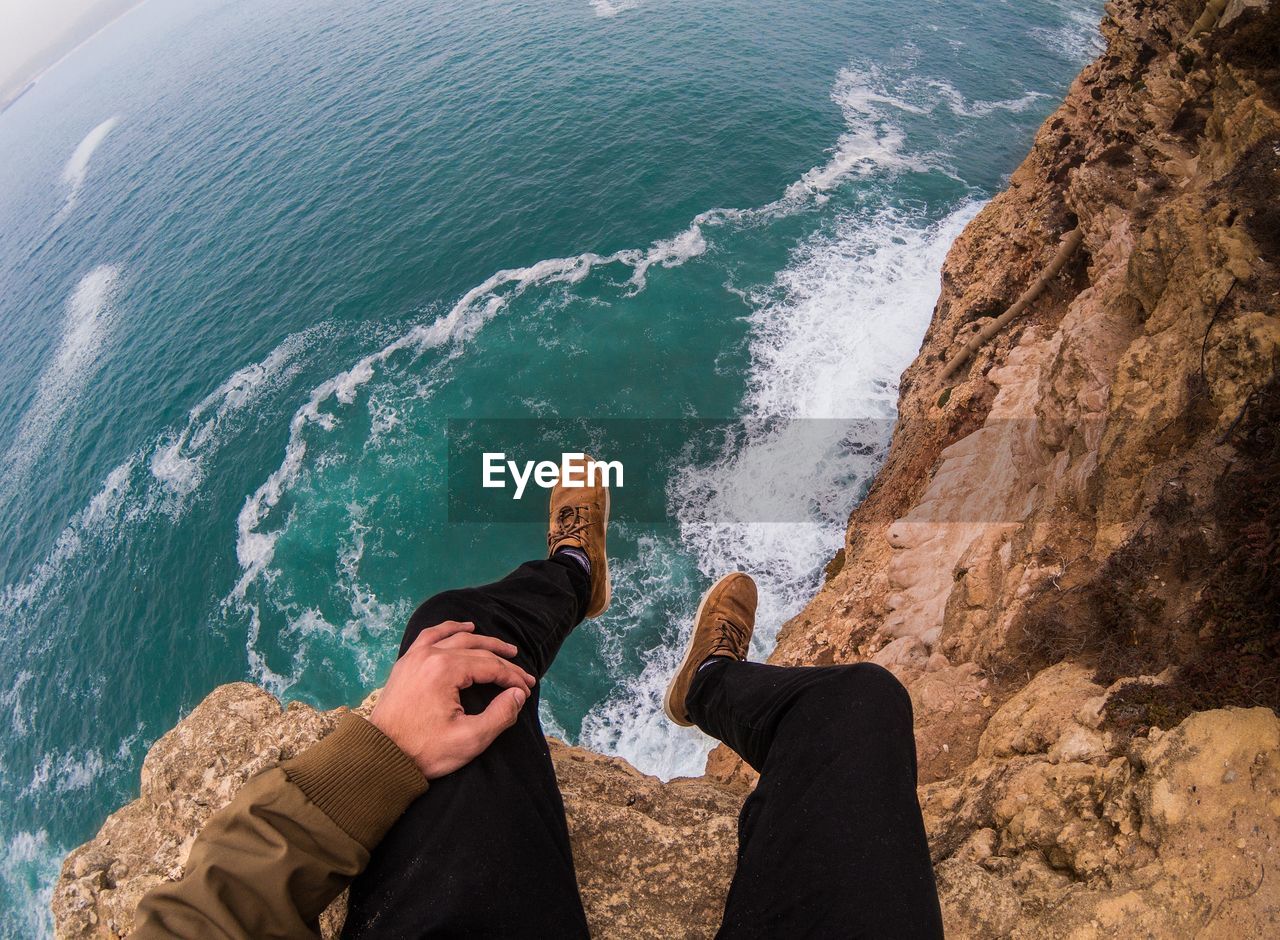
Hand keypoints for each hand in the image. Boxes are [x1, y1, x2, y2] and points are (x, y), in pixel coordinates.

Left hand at [369, 621, 535, 778]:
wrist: (380, 757)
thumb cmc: (424, 751)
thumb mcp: (469, 739)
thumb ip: (500, 715)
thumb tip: (517, 694)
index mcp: (445, 670)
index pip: (490, 667)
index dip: (512, 678)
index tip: (526, 690)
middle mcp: (430, 656)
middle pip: (477, 650)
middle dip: (504, 663)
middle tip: (523, 675)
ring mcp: (415, 657)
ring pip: (456, 638)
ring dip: (483, 642)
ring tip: (504, 648)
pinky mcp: (406, 664)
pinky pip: (430, 635)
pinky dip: (449, 629)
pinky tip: (463, 628)